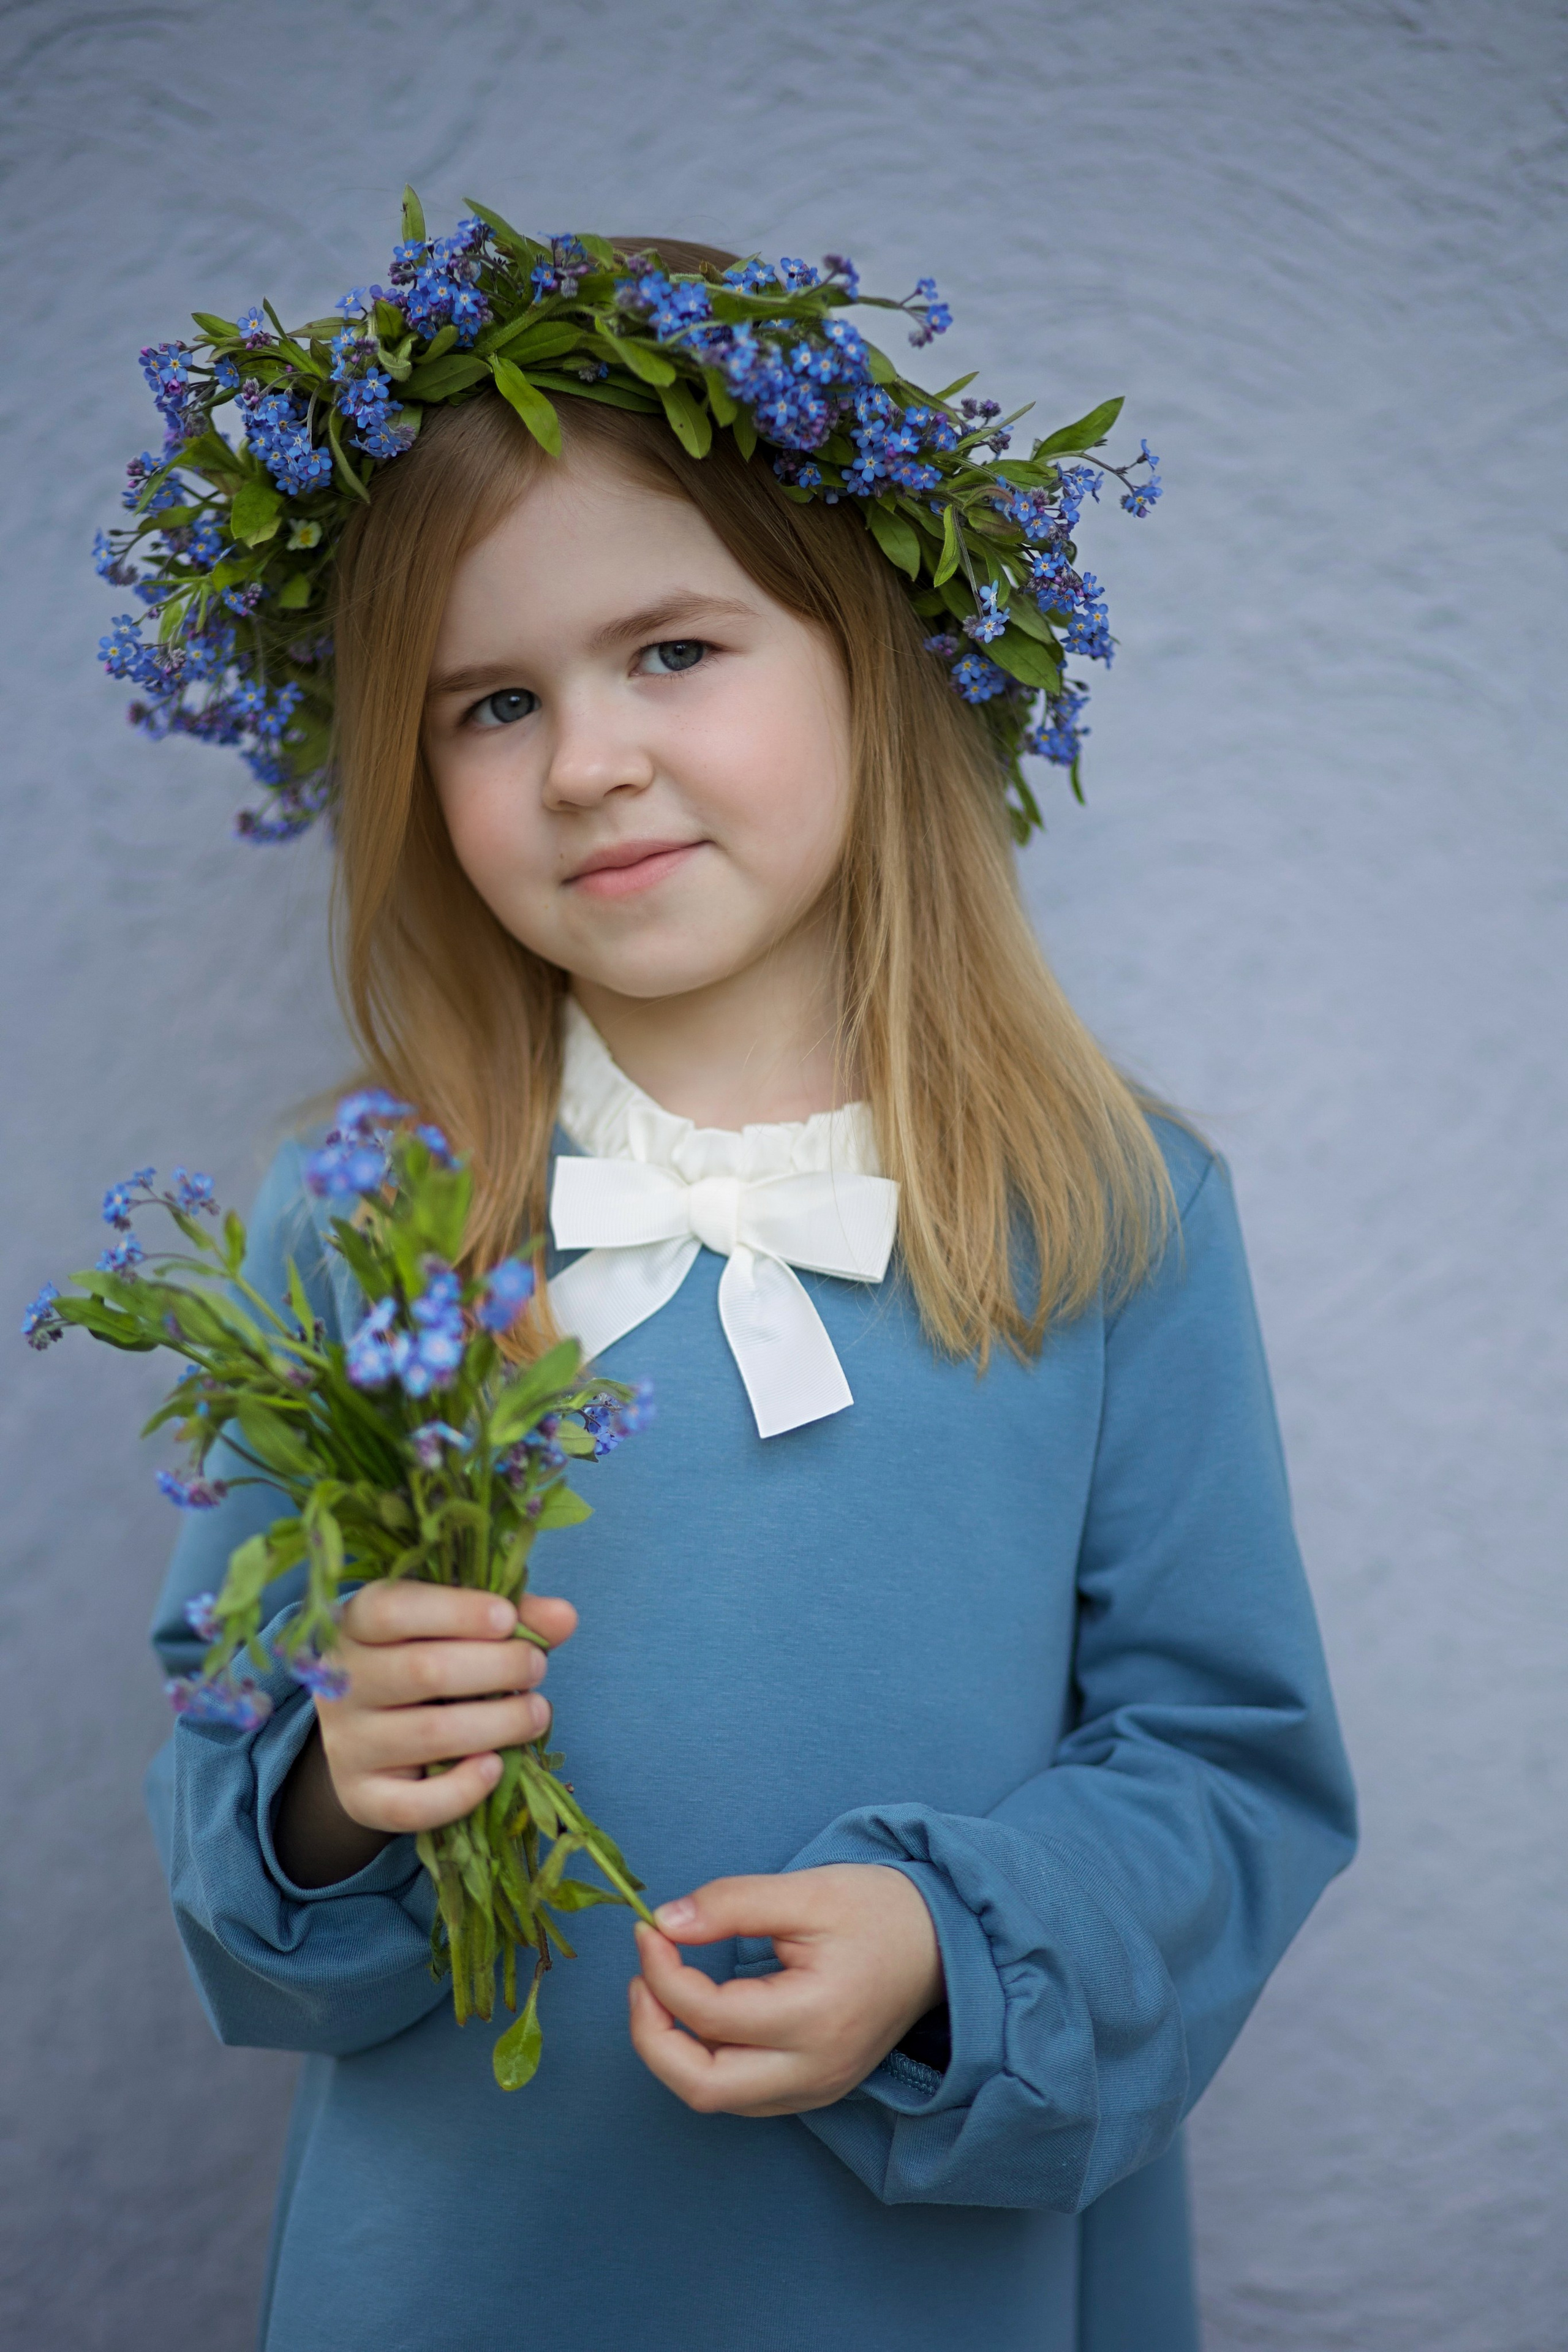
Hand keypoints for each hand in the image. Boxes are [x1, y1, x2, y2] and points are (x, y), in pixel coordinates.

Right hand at [272, 1583, 576, 1887]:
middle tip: (537, 1668)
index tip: (507, 1619)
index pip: (393, 1609)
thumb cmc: (425, 1658)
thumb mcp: (459, 1626)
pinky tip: (497, 1766)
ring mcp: (347, 1743)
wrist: (373, 1730)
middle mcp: (342, 1681)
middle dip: (497, 1668)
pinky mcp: (360, 1797)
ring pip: (429, 1735)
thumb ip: (511, 1616)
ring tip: (537, 1712)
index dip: (456, 1611)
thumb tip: (563, 1617)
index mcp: (356, 1622)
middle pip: (422, 1671)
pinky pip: (411, 1806)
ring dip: (499, 1723)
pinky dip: (462, 1790)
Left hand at [627, 1864, 942, 2116]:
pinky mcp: (816, 2089)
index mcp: (816, 2017)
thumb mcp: (807, 1890)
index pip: (710, 2015)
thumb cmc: (879, 1910)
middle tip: (640, 1980)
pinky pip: (743, 2094)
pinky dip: (707, 2060)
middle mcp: (816, 2070)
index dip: (662, 1972)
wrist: (942, 1943)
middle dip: (652, 2036)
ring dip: (675, 2052)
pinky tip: (699, 2016)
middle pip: (703, 2087)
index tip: (648, 1929)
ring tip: (660, 1992)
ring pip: (718, 2098)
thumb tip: (665, 1921)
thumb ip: (732, 1903)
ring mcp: (818, 2089)